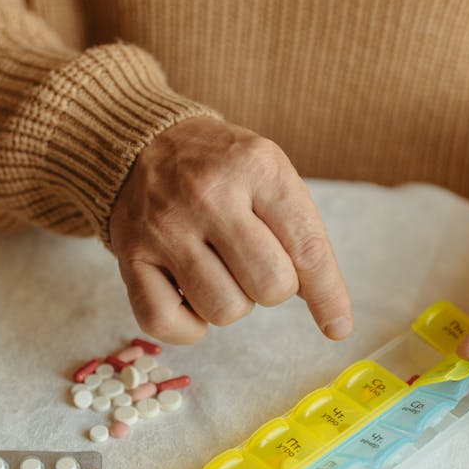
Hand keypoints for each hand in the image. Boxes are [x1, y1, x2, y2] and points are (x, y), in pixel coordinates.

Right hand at [109, 116, 352, 343]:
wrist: (144, 141)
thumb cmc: (221, 170)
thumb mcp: (269, 174)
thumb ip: (299, 232)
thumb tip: (327, 309)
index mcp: (257, 167)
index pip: (307, 248)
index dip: (328, 296)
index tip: (338, 327)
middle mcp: (208, 194)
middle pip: (269, 287)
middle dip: (272, 289)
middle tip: (253, 265)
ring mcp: (165, 227)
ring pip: (224, 310)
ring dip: (231, 303)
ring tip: (219, 270)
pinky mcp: (130, 255)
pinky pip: (165, 322)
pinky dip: (188, 327)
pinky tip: (192, 300)